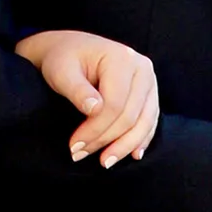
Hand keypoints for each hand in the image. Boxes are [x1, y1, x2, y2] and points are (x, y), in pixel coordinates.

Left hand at [15, 28, 159, 167]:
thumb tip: (94, 110)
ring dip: (124, 146)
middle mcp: (143, 69)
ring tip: (104, 162)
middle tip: (80, 155)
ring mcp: (150, 82)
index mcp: (123, 58)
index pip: (115, 104)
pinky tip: (132, 155)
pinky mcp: (150, 94)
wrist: (71, 49)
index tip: (74, 146)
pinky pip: (149, 122)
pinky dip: (141, 140)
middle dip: (106, 140)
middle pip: (131, 116)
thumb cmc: (64, 59)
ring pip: (144, 123)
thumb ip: (77, 90)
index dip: (95, 129)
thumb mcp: (62, 71)